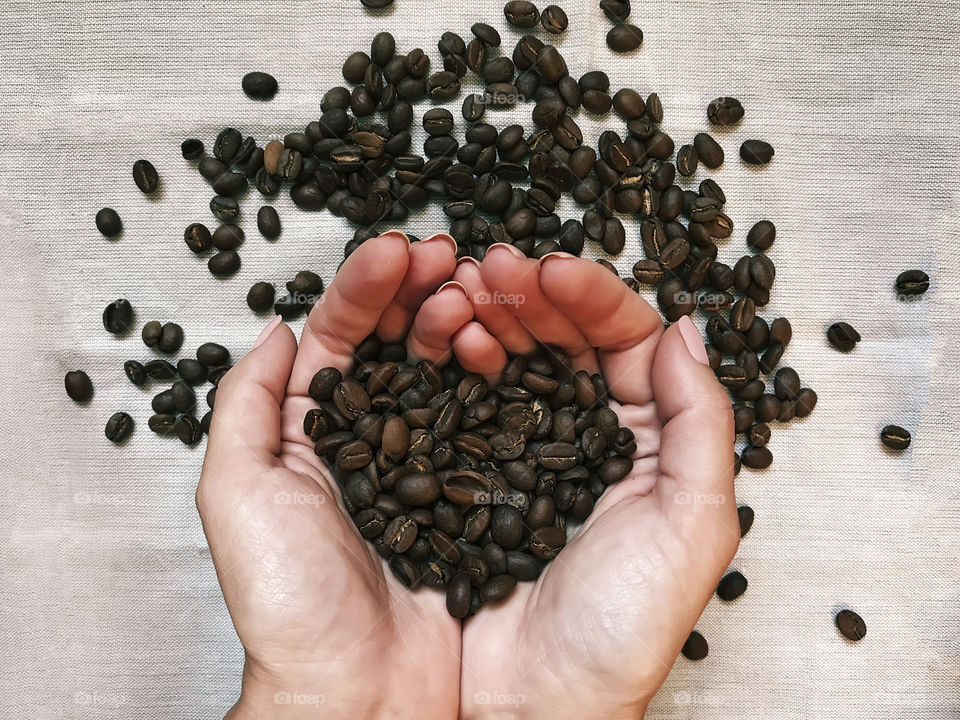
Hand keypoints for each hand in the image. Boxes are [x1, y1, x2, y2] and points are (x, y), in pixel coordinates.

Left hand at [196, 231, 467, 719]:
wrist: (363, 691)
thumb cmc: (292, 604)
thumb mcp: (237, 493)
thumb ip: (245, 404)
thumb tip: (271, 329)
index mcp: (315, 429)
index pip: (342, 336)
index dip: (367, 288)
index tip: (395, 252)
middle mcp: (375, 436)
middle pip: (400, 339)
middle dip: (422, 287)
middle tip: (448, 256)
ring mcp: (431, 457)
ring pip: (448, 368)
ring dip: (460, 317)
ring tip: (475, 288)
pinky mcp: (477, 485)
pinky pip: (488, 416)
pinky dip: (497, 374)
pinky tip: (505, 344)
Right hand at [455, 245, 738, 718]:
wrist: (531, 707)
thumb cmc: (617, 634)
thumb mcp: (693, 527)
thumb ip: (702, 424)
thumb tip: (688, 330)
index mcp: (641, 442)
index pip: (623, 343)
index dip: (591, 299)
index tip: (554, 270)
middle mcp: (579, 437)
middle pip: (559, 340)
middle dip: (528, 294)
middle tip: (496, 267)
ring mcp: (515, 450)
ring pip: (504, 357)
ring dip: (484, 313)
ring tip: (462, 290)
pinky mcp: (461, 470)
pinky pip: (453, 397)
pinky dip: (444, 358)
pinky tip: (441, 334)